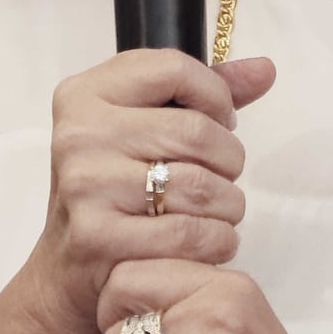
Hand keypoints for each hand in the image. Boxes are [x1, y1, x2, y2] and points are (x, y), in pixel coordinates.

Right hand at [12, 51, 274, 333]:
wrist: (67, 264)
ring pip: (202, 186)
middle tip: (222, 175)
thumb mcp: (142, 125)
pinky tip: (209, 239)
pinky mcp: (100, 237)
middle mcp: (79, 135)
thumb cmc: (115, 186)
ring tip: (217, 209)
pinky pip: (192, 233)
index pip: (174, 69)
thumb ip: (201, 94)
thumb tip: (265, 69)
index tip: (219, 121)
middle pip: (197, 131)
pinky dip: (218, 239)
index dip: (215, 96)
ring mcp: (87, 186)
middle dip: (229, 157)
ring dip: (229, 203)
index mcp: (85, 95)